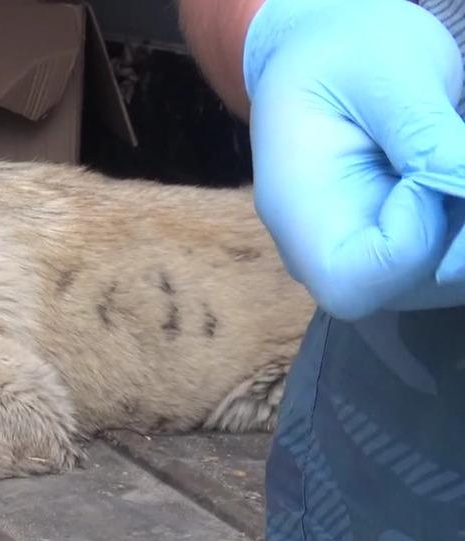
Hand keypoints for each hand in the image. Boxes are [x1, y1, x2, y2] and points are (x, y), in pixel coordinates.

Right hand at [244, 0, 464, 319]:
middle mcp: (321, 247)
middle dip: (457, 237)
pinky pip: (447, 261)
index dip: (413, 242)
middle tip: (459, 161)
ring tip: (456, 158)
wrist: (327, 47)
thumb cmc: (343, 50)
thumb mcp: (386, 74)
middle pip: (399, 290)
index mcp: (296, 209)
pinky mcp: (394, 245)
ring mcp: (358, 251)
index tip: (427, 175)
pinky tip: (458, 175)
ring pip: (436, 282)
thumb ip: (427, 137)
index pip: (352, 282)